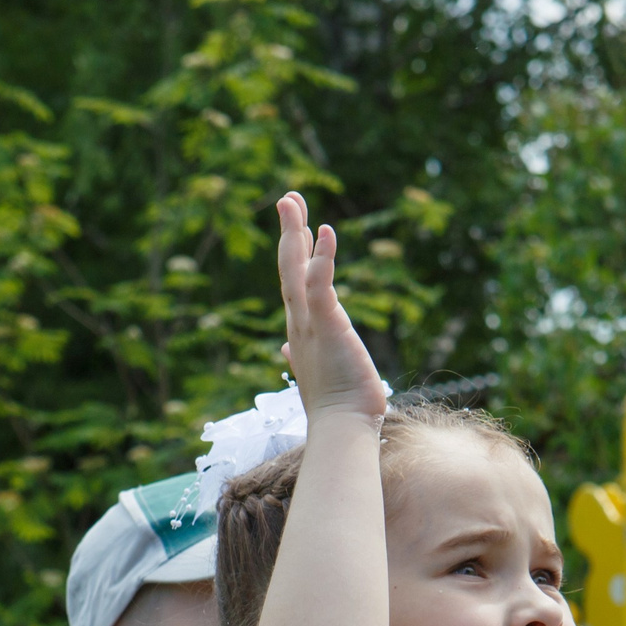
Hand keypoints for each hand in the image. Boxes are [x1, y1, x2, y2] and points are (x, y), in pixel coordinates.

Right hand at [275, 191, 387, 421]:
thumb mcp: (316, 371)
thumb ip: (299, 354)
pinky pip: (320, 284)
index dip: (294, 252)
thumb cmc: (335, 405)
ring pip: (296, 268)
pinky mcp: (328, 324)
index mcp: (300, 330)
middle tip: (288, 198)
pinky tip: (326, 230)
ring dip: (294, 232)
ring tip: (291, 200)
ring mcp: (310, 322)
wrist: (341, 426)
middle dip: (288, 231)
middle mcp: (299, 322)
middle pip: (288, 267)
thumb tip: (284, 348)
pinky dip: (322, 257)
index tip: (296, 227)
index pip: (294, 283)